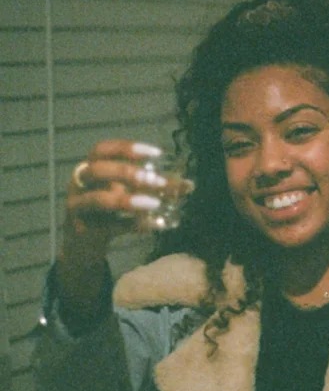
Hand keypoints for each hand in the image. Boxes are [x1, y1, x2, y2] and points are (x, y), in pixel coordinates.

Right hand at [59, 140, 180, 312]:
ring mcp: (78, 207)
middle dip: (127, 173)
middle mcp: (80, 184)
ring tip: (154, 204)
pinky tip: (153, 226)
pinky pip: (108, 227)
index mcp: (91, 167)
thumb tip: (188, 185)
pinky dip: (132, 226)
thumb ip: (155, 187)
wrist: (85, 242)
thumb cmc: (110, 209)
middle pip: (97, 170)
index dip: (127, 148)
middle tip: (156, 181)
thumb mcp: (129, 193)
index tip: (157, 153)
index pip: (102, 149)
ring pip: (97, 200)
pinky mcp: (82, 230)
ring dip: (128, 201)